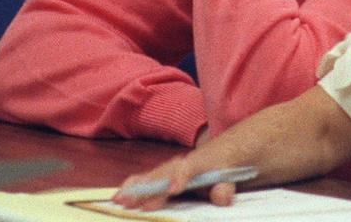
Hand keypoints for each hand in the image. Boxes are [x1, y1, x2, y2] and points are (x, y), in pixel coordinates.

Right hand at [112, 156, 235, 210]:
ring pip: (152, 176)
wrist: (227, 150)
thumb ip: (225, 187)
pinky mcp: (169, 176)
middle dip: (146, 188)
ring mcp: (174, 169)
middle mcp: (182, 164)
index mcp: (198, 164)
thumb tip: (221, 197)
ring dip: (136, 188)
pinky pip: (150, 180)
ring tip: (118, 198)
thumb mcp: (232, 176)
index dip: (179, 178)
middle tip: (129, 200)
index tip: (173, 190)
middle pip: (162, 174)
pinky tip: (123, 194)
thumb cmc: (227, 164)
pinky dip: (136, 186)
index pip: (187, 169)